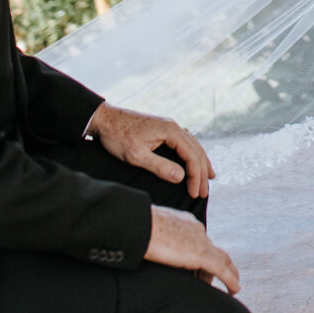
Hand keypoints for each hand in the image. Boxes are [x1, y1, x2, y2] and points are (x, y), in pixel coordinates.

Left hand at [88, 102, 213, 198]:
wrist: (104, 119)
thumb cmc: (117, 136)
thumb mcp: (136, 155)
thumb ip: (159, 166)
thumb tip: (181, 177)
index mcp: (171, 131)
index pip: (191, 156)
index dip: (195, 176)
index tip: (194, 193)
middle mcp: (174, 127)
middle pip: (195, 150)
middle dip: (201, 172)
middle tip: (204, 193)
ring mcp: (168, 127)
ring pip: (192, 145)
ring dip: (200, 162)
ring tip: (209, 177)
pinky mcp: (162, 129)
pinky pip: (184, 142)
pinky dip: (192, 153)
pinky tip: (193, 158)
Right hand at [146, 206, 240, 293]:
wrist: (139, 224)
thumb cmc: (138, 227)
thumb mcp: (151, 230)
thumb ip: (157, 237)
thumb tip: (148, 245)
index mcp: (186, 222)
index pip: (199, 241)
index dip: (202, 256)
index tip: (199, 270)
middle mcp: (197, 230)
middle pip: (212, 250)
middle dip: (220, 265)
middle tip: (223, 277)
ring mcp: (201, 241)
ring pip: (221, 260)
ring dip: (229, 274)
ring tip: (233, 286)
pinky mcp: (201, 254)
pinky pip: (221, 270)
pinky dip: (230, 280)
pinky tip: (234, 289)